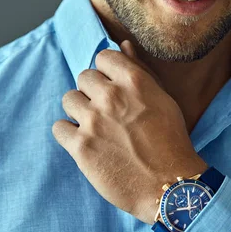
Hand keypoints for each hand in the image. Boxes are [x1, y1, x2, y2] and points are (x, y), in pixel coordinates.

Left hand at [52, 40, 208, 224]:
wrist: (170, 185)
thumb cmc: (171, 140)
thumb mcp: (163, 98)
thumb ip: (140, 70)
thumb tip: (123, 45)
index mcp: (134, 81)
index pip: (103, 57)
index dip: (107, 72)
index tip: (113, 87)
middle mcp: (111, 97)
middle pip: (84, 77)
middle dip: (93, 91)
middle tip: (106, 111)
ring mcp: (94, 121)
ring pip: (69, 99)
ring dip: (79, 110)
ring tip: (95, 126)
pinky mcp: (81, 147)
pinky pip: (59, 127)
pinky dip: (69, 134)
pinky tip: (84, 141)